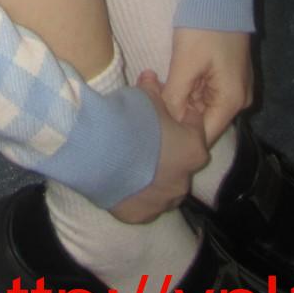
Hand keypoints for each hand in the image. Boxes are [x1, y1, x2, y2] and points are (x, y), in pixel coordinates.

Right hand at [110, 72, 208, 223]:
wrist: (98, 153)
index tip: (168, 108)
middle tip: (148, 134)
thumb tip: (152, 76)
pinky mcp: (142, 216)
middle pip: (182, 159)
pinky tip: (123, 178)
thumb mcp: (144, 97)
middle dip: (170, 147)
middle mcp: (185, 179)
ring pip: (165, 185)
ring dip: (155, 173)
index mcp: (193, 148)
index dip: (181, 114)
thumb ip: (152, 88)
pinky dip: (138, 191)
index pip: (195, 126)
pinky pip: (144, 202)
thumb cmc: (129, 121)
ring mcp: (164, 201)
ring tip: (133, 158)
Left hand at [163, 27, 252, 146]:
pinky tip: (172, 80)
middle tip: (152, 106)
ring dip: (182, 99)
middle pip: (204, 119)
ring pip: (203, 105)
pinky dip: (189, 88)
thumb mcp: (185, 63)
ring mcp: (235, 87)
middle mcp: (239, 99)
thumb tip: (165, 121)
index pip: (205, 134)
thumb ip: (176, 96)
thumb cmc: (204, 28)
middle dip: (179, 114)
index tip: (156, 129)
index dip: (180, 134)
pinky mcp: (228, 75)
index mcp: (232, 101)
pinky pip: (206, 91)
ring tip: (158, 91)